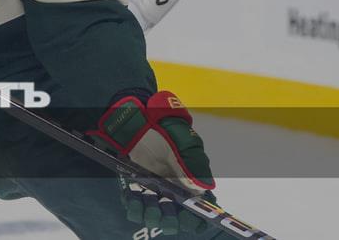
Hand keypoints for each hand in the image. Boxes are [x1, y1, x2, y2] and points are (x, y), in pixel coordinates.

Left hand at [90, 91, 217, 234]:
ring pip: (156, 211)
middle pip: (176, 214)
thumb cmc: (165, 128)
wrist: (139, 118)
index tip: (189, 219)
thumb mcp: (183, 144)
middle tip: (166, 212)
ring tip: (149, 208)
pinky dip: (135, 207)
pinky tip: (135, 203)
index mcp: (191, 178)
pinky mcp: (137, 184)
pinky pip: (136, 203)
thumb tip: (203, 189)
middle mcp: (174, 186)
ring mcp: (155, 186)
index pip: (198, 204)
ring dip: (153, 215)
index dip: (196, 216)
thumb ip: (191, 166)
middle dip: (172, 219)